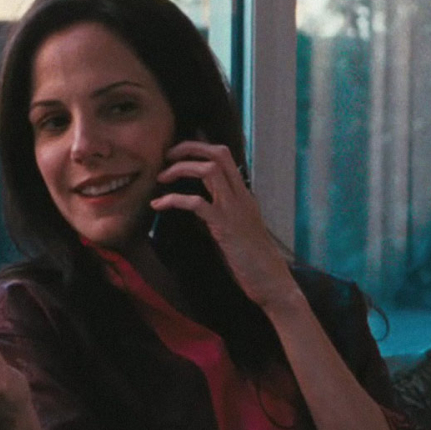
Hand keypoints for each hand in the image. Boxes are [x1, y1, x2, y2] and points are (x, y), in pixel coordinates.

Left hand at [150, 140, 300, 312]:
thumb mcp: (239, 229)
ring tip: (161, 178)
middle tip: (168, 155)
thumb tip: (200, 206)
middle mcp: (241, 197)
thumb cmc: (255, 261)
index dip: (200, 148)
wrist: (272, 281)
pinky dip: (174, 199)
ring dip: (180, 169)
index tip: (179, 154)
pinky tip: (158, 204)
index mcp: (244, 196)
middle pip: (218, 154)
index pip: (225, 157)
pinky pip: (196, 203)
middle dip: (189, 148)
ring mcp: (234, 210)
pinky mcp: (224, 227)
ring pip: (208, 171)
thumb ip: (223, 213)